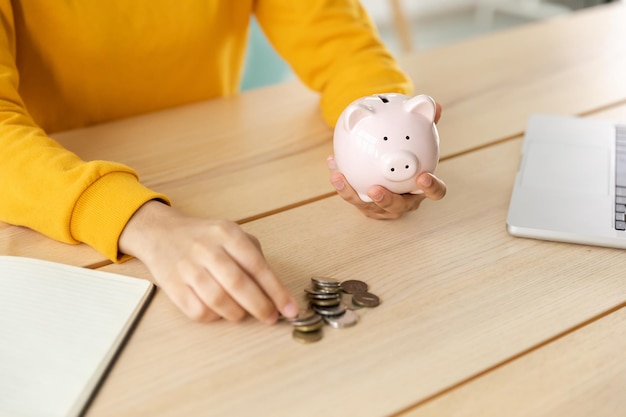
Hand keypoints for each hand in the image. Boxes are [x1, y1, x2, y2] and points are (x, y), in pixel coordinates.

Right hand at [119, 201, 297, 323]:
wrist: (160, 233)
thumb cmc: (204, 238)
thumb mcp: (232, 234)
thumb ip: (254, 257)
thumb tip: (275, 290)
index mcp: (227, 234)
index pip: (257, 266)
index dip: (276, 291)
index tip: (289, 308)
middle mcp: (206, 249)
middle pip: (238, 284)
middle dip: (260, 306)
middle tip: (270, 318)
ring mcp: (187, 267)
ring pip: (217, 300)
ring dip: (237, 314)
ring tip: (245, 314)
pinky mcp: (172, 286)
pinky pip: (197, 310)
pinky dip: (213, 317)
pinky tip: (220, 312)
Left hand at [327, 101, 445, 219]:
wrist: (389, 177)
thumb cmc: (407, 158)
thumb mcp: (417, 142)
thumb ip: (425, 126)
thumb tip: (434, 104)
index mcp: (421, 189)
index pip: (434, 192)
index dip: (431, 188)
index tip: (423, 177)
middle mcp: (404, 202)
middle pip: (397, 206)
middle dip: (386, 200)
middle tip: (375, 189)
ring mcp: (383, 208)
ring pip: (368, 206)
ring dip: (352, 193)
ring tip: (339, 176)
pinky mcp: (365, 206)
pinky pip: (350, 195)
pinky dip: (341, 182)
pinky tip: (332, 162)